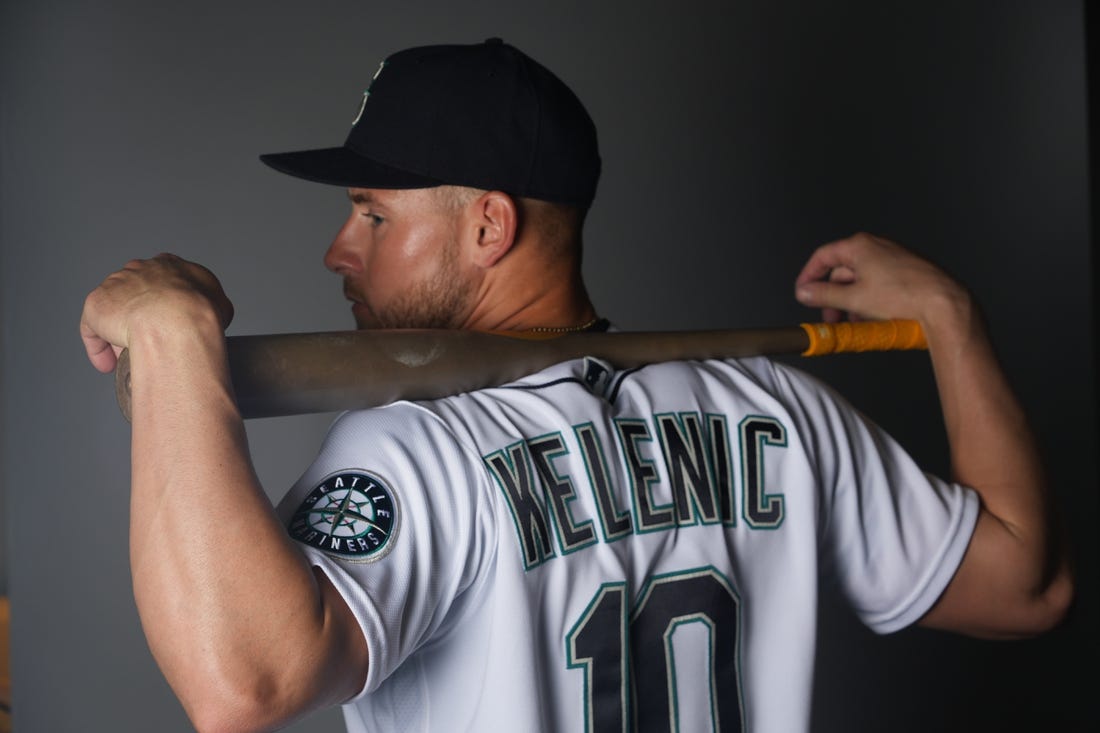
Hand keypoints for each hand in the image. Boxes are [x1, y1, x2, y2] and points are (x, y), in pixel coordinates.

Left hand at [80, 254, 233, 372]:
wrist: (177, 317)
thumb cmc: (202, 312)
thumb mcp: (222, 304)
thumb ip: (213, 305)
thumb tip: (214, 317)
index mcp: (170, 265)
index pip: (162, 280)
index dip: (164, 303)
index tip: (166, 321)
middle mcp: (140, 268)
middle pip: (134, 293)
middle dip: (139, 316)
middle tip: (148, 341)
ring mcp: (115, 284)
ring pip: (114, 310)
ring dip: (119, 332)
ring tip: (129, 356)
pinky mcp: (97, 304)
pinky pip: (93, 328)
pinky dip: (99, 347)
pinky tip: (109, 364)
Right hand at [793, 232, 968, 327]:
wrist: (942, 302)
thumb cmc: (904, 294)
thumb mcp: (854, 299)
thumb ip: (824, 295)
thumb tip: (805, 292)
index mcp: (860, 246)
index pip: (823, 256)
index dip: (809, 276)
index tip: (803, 291)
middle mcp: (876, 247)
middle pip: (842, 270)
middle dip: (833, 296)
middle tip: (829, 316)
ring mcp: (892, 258)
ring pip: (860, 279)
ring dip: (850, 301)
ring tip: (852, 321)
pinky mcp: (904, 270)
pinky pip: (877, 283)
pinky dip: (867, 299)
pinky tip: (870, 317)